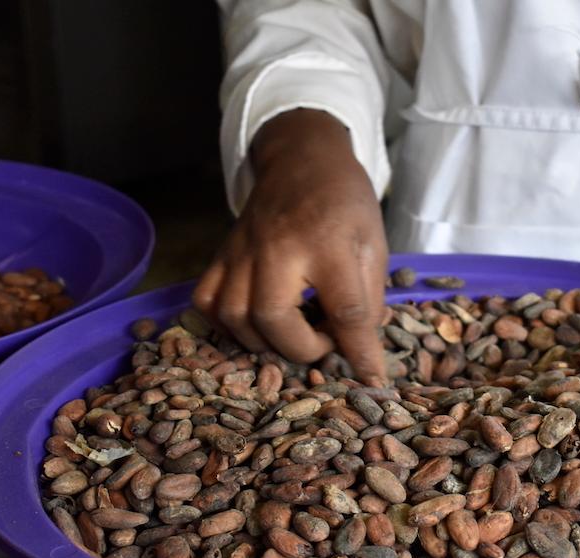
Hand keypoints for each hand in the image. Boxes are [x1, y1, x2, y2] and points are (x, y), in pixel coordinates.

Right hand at [193, 109, 386, 380]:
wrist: (301, 157)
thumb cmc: (345, 203)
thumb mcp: (373, 243)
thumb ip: (369, 297)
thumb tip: (361, 348)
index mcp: (329, 243)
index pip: (346, 308)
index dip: (359, 350)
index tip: (370, 376)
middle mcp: (279, 247)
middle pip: (273, 316)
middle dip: (300, 348)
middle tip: (322, 343)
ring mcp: (242, 250)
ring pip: (234, 315)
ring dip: (263, 341)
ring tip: (291, 335)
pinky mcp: (221, 253)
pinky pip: (206, 300)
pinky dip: (225, 324)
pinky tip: (253, 325)